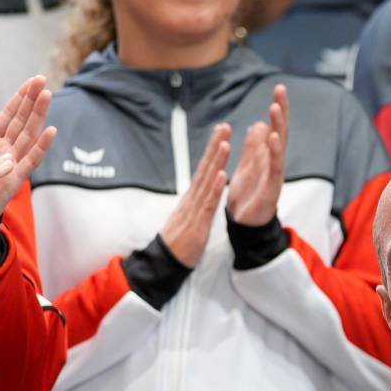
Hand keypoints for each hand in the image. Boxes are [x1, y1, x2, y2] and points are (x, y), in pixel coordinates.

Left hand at [0, 76, 56, 223]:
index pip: (10, 115)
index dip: (20, 98)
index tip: (32, 80)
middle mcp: (6, 149)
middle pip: (23, 120)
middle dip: (32, 101)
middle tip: (43, 80)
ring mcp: (13, 163)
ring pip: (29, 135)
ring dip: (39, 116)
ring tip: (48, 96)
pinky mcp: (15, 179)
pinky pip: (30, 161)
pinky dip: (41, 147)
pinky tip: (50, 132)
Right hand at [159, 124, 231, 267]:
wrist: (164, 263)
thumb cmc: (177, 243)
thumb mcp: (187, 218)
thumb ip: (194, 203)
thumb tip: (199, 191)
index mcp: (191, 198)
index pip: (203, 170)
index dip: (212, 151)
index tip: (220, 134)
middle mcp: (192, 199)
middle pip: (204, 169)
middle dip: (215, 147)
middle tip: (224, 126)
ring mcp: (194, 210)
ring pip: (207, 182)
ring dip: (216, 162)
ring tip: (225, 143)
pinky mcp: (198, 224)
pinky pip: (208, 204)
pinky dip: (215, 189)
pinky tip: (222, 175)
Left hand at [227, 84, 288, 226]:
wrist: (244, 224)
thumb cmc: (248, 196)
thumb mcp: (248, 166)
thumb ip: (254, 147)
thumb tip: (259, 124)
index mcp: (268, 156)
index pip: (275, 128)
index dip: (278, 109)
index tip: (278, 89)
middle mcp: (275, 163)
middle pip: (280, 132)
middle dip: (281, 111)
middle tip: (280, 89)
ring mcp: (275, 175)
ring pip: (279, 147)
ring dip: (278, 127)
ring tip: (275, 107)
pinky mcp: (271, 188)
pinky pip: (274, 168)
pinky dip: (274, 152)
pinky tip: (273, 137)